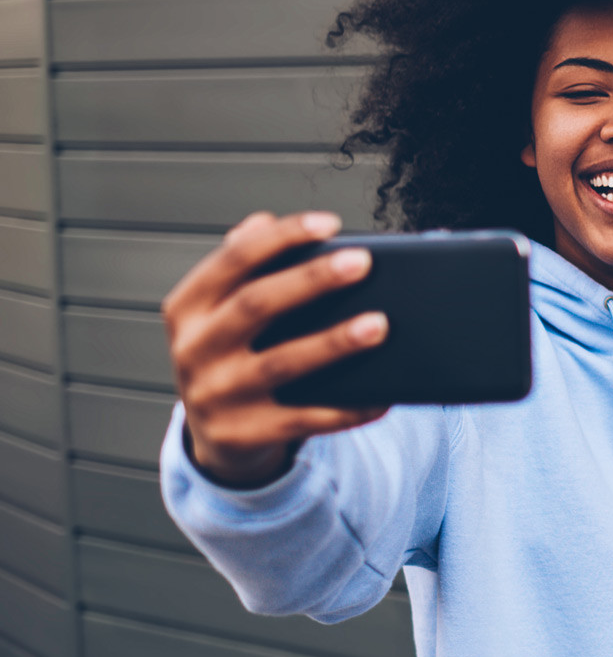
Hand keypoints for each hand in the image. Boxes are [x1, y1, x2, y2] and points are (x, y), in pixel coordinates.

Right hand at [163, 210, 389, 487]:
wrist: (214, 435)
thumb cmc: (229, 356)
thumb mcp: (220, 311)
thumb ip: (241, 268)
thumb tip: (263, 221)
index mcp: (188, 308)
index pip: (233, 259)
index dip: (281, 237)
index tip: (329, 223)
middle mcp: (195, 349)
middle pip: (256, 305)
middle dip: (311, 281)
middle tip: (361, 263)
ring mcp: (216, 395)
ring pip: (281, 364)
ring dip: (333, 343)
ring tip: (379, 324)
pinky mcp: (244, 434)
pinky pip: (304, 419)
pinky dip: (346, 408)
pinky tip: (381, 395)